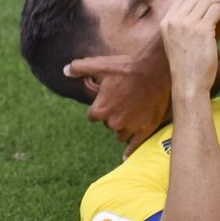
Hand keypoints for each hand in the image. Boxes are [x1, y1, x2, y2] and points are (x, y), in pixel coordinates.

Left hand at [68, 39, 171, 153]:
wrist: (155, 70)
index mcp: (100, 109)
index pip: (93, 116)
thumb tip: (64, 71)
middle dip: (114, 116)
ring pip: (121, 134)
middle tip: (124, 102)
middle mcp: (114, 122)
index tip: (110, 99)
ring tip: (133, 114)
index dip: (101, 107)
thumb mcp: (101, 65)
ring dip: (124, 127)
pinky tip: (126, 155)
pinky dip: (131, 150)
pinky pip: (135, 146)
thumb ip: (79, 68)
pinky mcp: (145, 130)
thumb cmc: (127, 67)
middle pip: (108, 125)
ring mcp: (130, 127)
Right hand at [160, 0, 219, 97]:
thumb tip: (201, 9)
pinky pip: (217, 9)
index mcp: (166, 22)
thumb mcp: (178, 41)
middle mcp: (174, 21)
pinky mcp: (202, 30)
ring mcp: (187, 24)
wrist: (188, 83)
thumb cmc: (187, 66)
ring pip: (208, 1)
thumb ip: (183, 25)